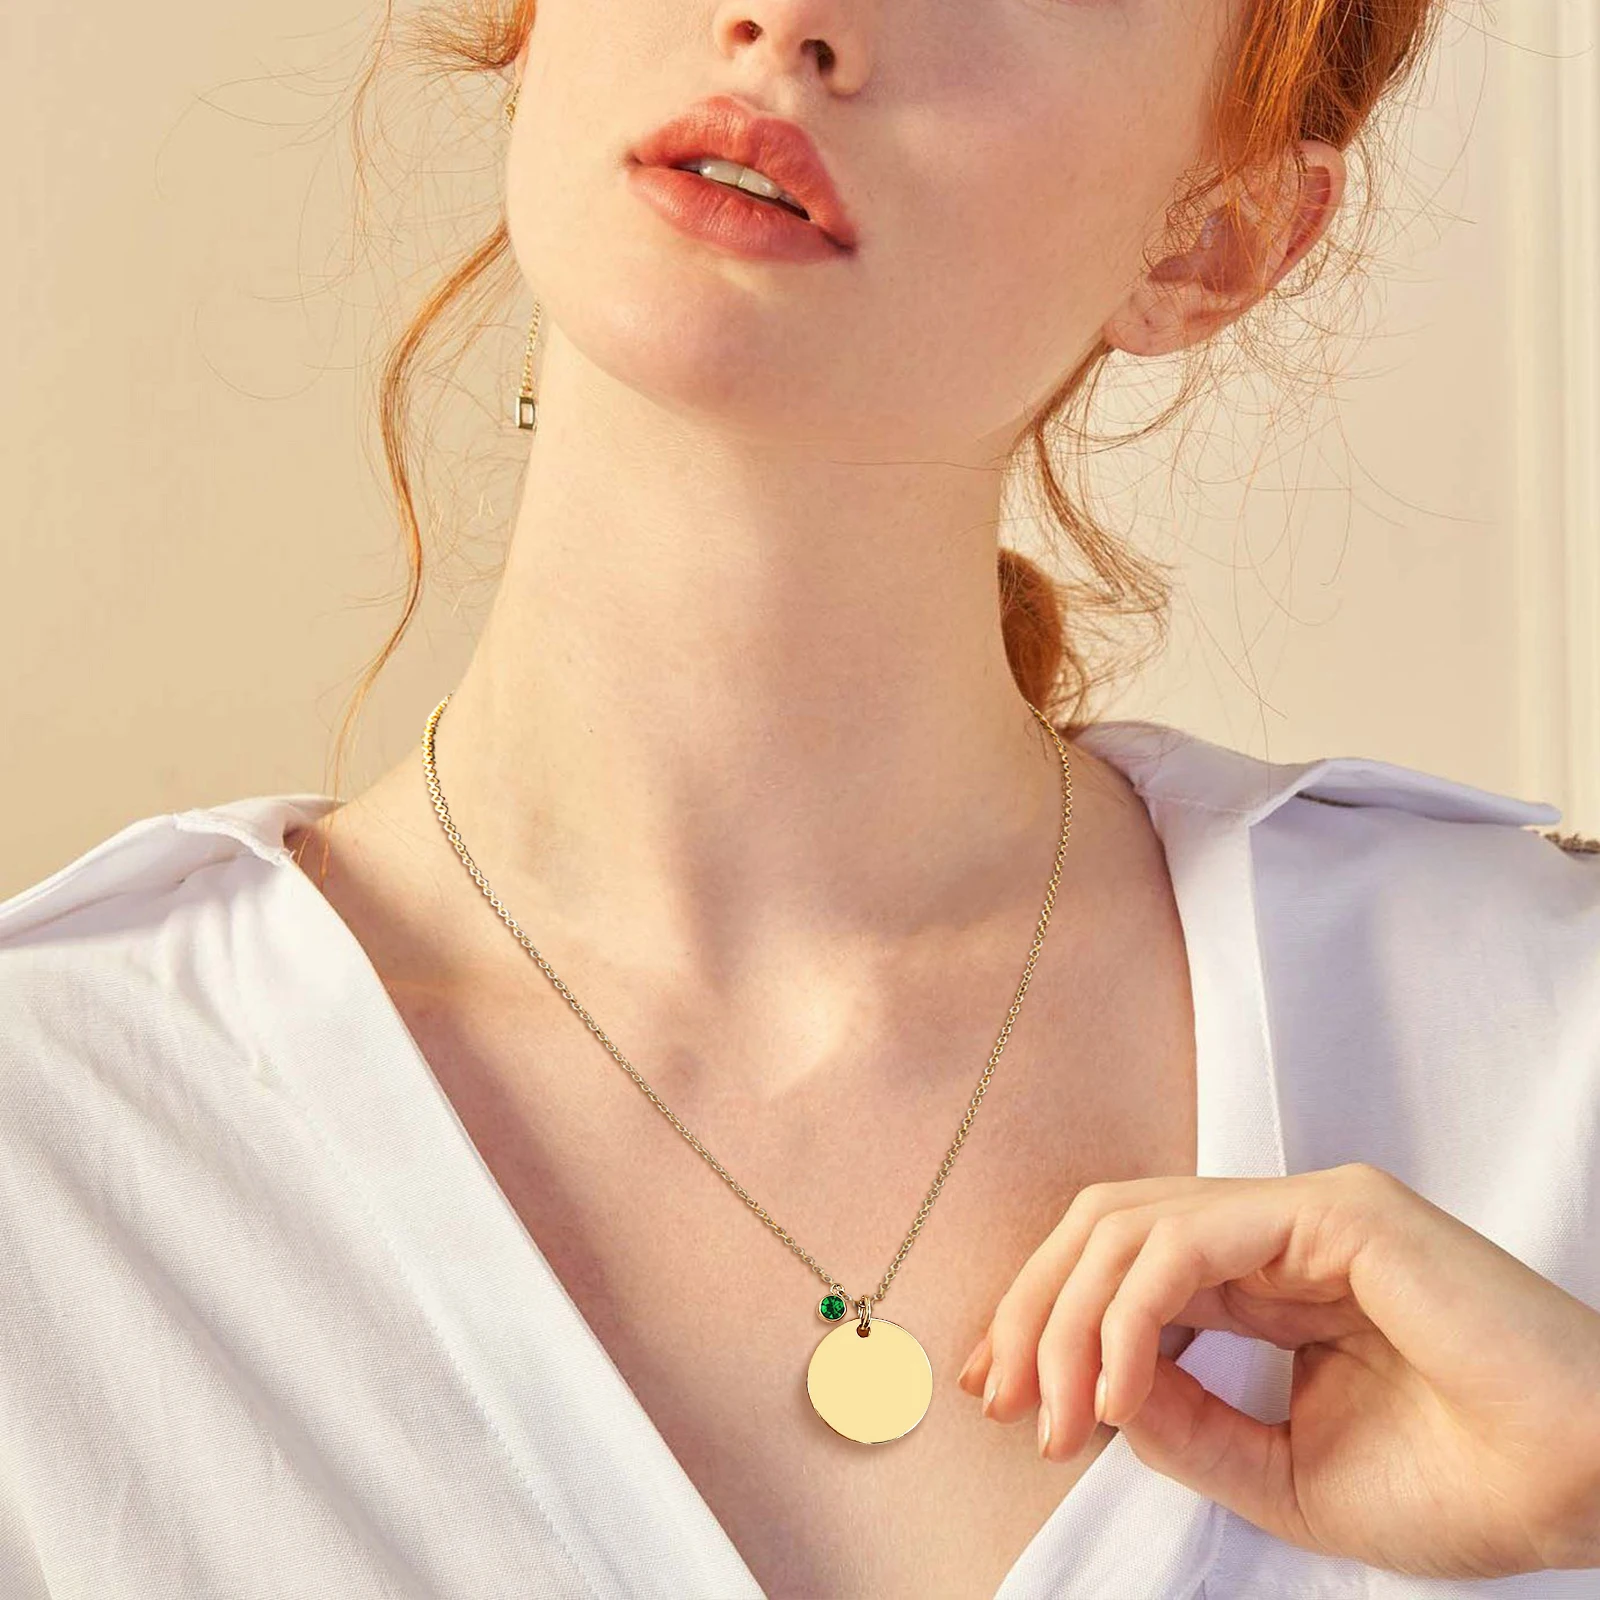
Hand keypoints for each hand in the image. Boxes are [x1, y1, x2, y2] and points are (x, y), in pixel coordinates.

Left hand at [955, 1162, 1599, 1578]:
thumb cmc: (1464, 1486)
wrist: (1589, 1494)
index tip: (1000, 1396)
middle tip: (1002, 1401)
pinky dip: (1128, 1311)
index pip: (1124, 1263)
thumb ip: (1184, 1425)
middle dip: (1033, 1308)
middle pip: (1107, 1224)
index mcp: (1268, 1279)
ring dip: (1065, 1318)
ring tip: (1054, 1415)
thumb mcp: (1282, 1474)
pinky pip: (1189, 1241)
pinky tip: (1112, 1389)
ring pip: (1132, 1222)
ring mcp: (1307, 1211)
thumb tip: (1089, 1386)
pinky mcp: (1338, 1212)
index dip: (1045, 1318)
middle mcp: (1278, 1230)